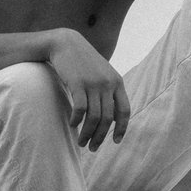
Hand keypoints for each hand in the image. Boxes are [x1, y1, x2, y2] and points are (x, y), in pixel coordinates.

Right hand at [46, 30, 129, 149]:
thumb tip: (110, 117)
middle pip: (107, 119)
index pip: (124, 111)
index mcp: (117, 82)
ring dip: (87, 133)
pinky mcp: (78, 83)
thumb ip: (109, 91)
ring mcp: (93, 83)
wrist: (66, 43)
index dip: (121, 128)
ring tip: (81, 142)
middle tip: (92, 147)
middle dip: (100, 137)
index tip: (116, 141)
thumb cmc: (83, 61)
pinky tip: (72, 125)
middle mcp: (108, 83)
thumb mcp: (102, 73)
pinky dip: (76, 120)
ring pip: (94, 117)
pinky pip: (80, 109)